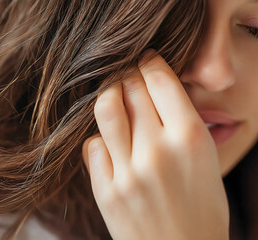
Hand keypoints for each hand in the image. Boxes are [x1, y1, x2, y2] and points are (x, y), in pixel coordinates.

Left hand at [82, 49, 229, 239]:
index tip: (145, 59)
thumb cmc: (200, 206)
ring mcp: (128, 171)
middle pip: (131, 89)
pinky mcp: (106, 190)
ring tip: (112, 97)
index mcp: (191, 139)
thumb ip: (180, 122)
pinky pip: (93, 146)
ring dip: (108, 96)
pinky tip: (111, 145)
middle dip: (128, 75)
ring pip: (106, 109)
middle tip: (127, 75)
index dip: (149, 62)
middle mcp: (158, 151)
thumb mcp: (206, 160)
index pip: (160, 80)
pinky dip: (101, 139)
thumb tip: (152, 88)